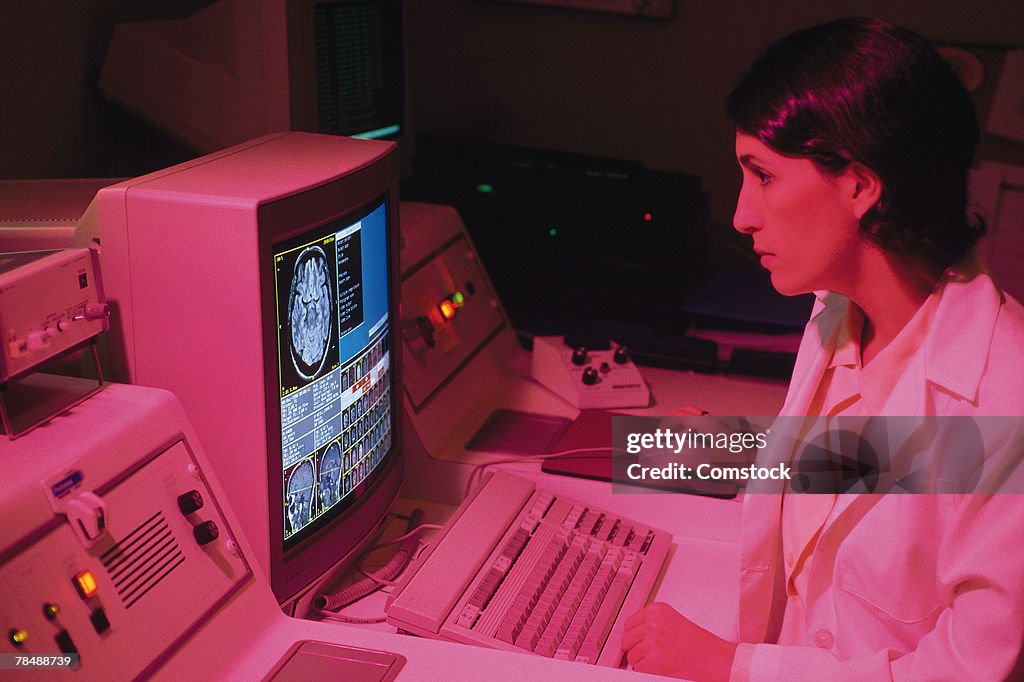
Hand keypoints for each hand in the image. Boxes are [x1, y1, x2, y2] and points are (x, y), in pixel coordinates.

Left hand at [622, 602, 737, 680]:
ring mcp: (653, 641)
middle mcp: (653, 623)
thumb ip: (653, 623)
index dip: (633, 635)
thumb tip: (635, 633)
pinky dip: (646, 672)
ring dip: (641, 661)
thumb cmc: (700, 643)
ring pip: (631, 656)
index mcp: (658, 610)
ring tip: (659, 660)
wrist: (714, 658)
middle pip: (626, 639)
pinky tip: (660, 668)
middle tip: (647, 653)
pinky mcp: (653, 660)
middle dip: (635, 648)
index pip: (629, 623)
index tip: (636, 641)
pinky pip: (638, 669)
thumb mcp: (673, 621)